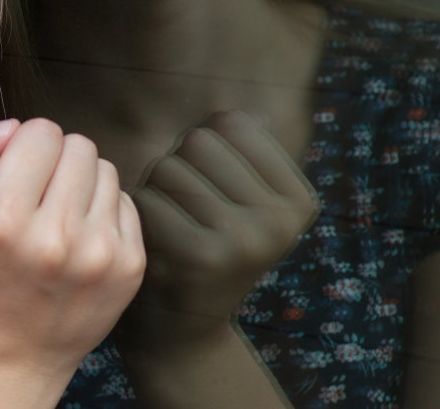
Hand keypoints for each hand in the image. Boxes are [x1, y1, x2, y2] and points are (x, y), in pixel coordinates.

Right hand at [0, 118, 146, 380]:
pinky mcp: (130, 266)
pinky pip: (124, 200)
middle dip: (55, 160)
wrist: (12, 346)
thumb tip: (10, 128)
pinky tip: (79, 237)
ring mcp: (99, 255)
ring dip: (81, 183)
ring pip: (105, 168)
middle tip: (36, 196)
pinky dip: (102, 209)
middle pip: (78, 144)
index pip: (40, 131)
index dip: (24, 146)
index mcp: (4, 220)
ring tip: (57, 216)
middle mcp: (55, 239)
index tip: (13, 176)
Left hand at [118, 110, 317, 355]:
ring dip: (155, 187)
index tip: (211, 185)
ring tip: (170, 222)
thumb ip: (238, 149)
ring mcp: (243, 240)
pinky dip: (139, 212)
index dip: (206, 143)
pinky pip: (147, 198)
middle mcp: (280, 220)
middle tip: (184, 207)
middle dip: (179, 164)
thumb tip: (226, 110)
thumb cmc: (207, 243)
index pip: (233, 123)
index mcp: (300, 200)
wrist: (185, 330)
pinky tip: (155, 241)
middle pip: (198, 141)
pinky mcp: (198, 257)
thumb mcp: (242, 200)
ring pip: (168, 166)